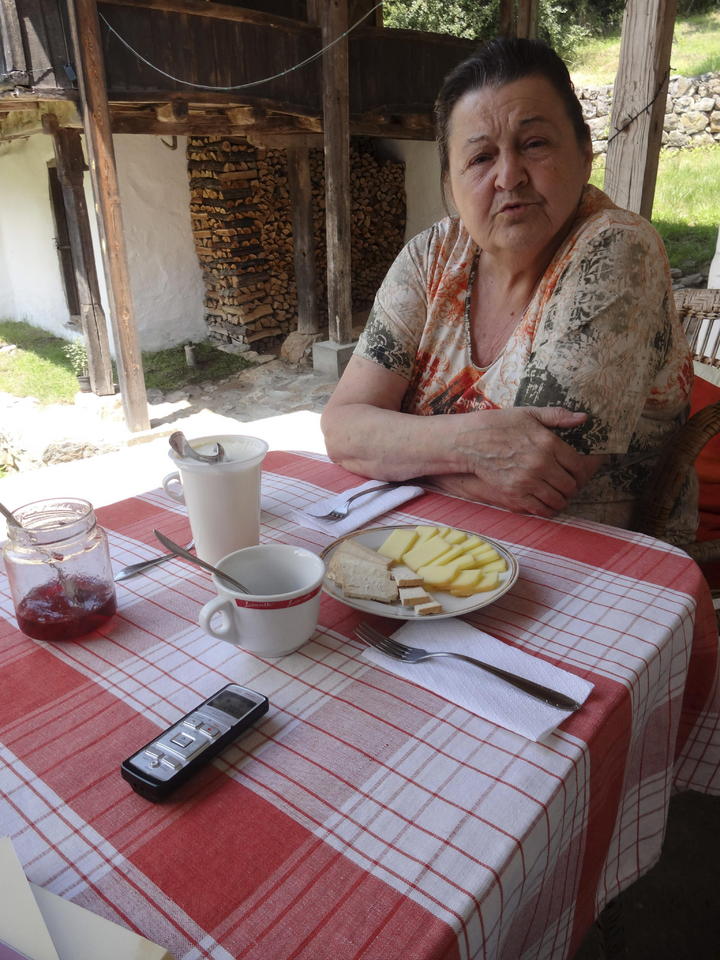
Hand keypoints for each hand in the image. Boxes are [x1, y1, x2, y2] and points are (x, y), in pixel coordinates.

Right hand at [452, 407, 601, 517]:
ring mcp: (527, 481)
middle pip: (569, 485)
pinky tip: (546, 503)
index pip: (577, 465)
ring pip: (557, 500)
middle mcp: (541, 464)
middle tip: (568, 484)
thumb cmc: (499, 425)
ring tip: (558, 495)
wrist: (469, 441)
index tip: (577, 472)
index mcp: (548, 443)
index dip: (582, 471)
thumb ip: (558, 416)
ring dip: (561, 499)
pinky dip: (547, 509)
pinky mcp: (514, 494)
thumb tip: (583, 418)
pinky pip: (540, 509)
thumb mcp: (529, 414)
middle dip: (572, 486)